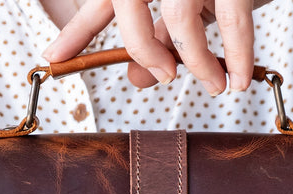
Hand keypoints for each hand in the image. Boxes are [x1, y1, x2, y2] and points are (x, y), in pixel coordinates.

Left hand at [42, 0, 273, 93]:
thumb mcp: (173, 4)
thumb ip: (152, 35)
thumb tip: (139, 78)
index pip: (102, 4)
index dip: (76, 32)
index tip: (54, 59)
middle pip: (130, 8)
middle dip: (144, 50)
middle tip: (163, 77)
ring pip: (180, 20)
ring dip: (196, 62)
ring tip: (215, 86)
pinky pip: (233, 21)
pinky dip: (238, 55)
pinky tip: (238, 80)